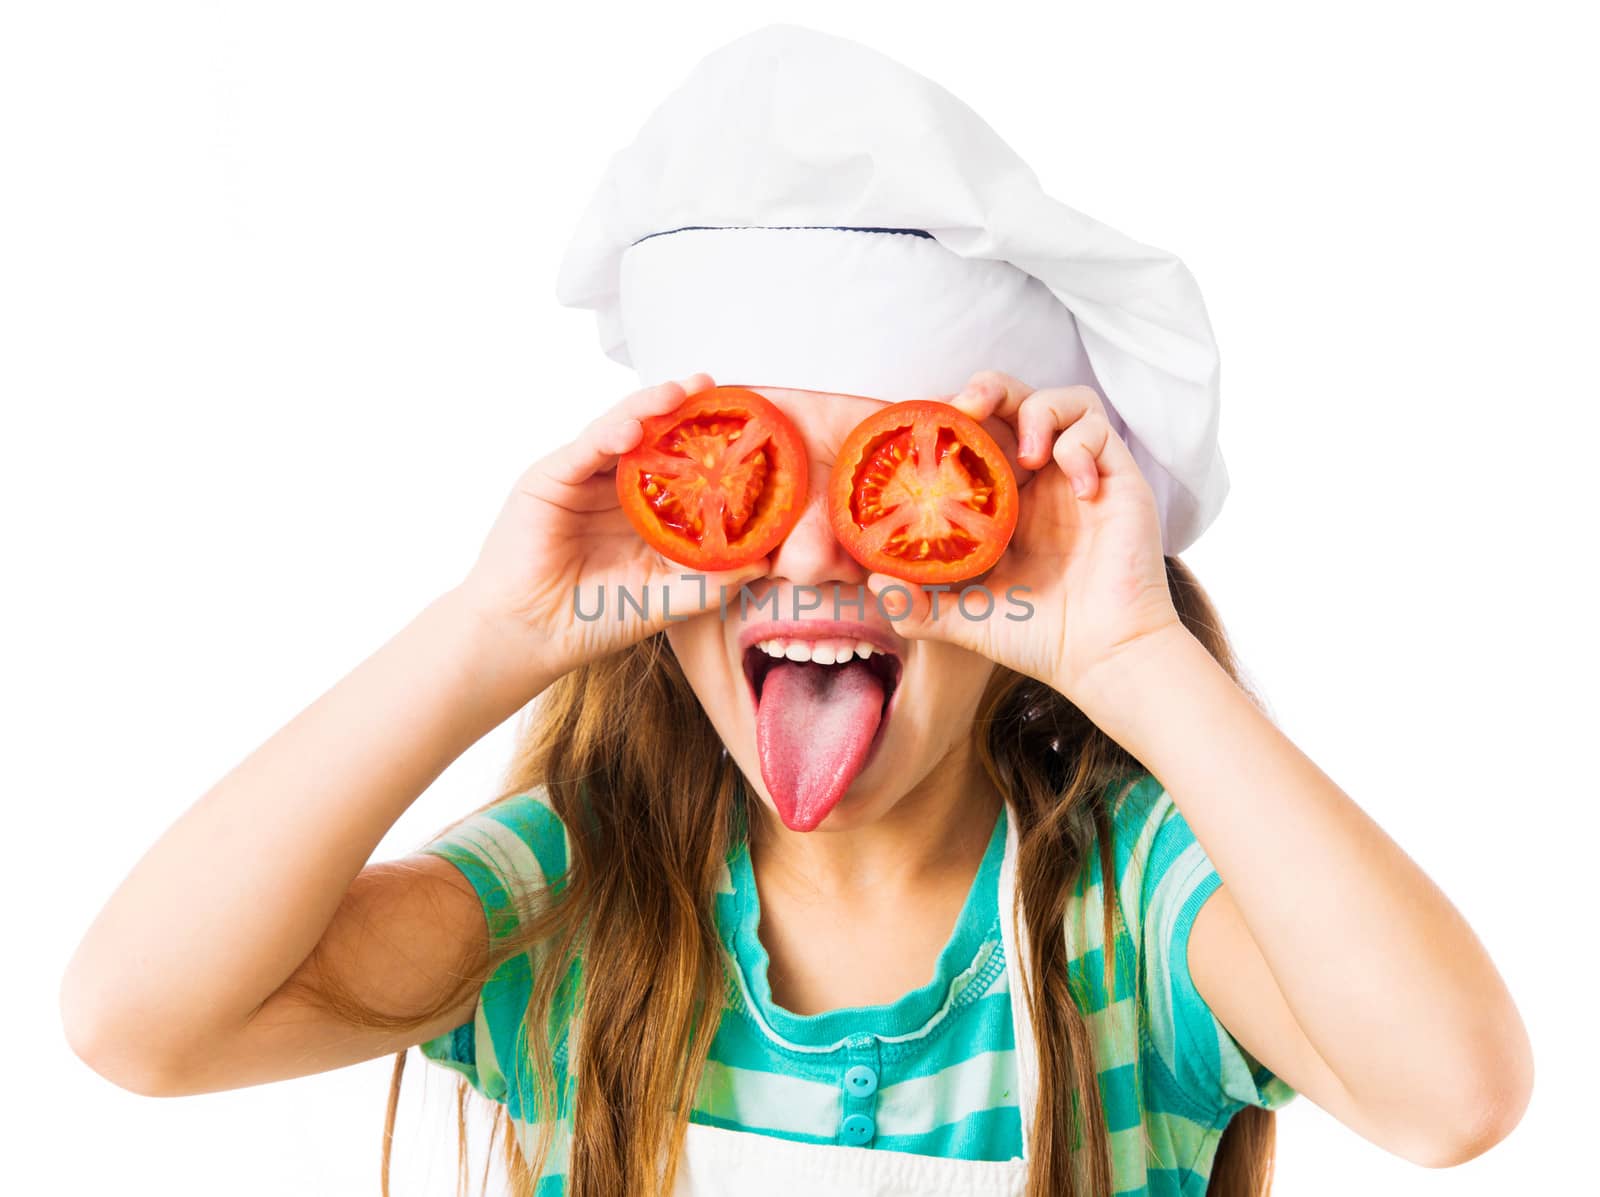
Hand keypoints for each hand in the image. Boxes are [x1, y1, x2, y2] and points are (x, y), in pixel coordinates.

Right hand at [453, 373, 768, 692]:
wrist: (532, 637)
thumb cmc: (592, 619)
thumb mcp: (664, 599)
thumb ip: (710, 581)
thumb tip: (764, 561)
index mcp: (643, 510)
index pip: (680, 464)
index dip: (709, 443)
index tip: (745, 425)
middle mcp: (614, 487)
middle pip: (652, 437)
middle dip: (682, 409)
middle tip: (713, 386)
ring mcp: (583, 479)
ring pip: (620, 431)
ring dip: (649, 408)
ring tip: (681, 392)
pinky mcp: (550, 479)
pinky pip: (585, 449)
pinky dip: (609, 434)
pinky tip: (633, 427)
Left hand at [864, 369, 1188, 709]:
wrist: (1100, 658)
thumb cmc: (1038, 638)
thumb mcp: (964, 619)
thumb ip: (917, 606)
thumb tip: (875, 580)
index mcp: (1005, 501)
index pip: (977, 434)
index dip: (953, 420)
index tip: (926, 430)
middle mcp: (1042, 481)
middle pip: (1016, 400)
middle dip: (988, 388)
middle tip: (967, 408)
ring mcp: (1080, 477)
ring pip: (1065, 400)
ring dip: (1039, 411)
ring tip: (1029, 456)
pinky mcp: (1118, 480)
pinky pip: (1099, 431)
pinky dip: (1081, 446)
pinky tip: (1079, 492)